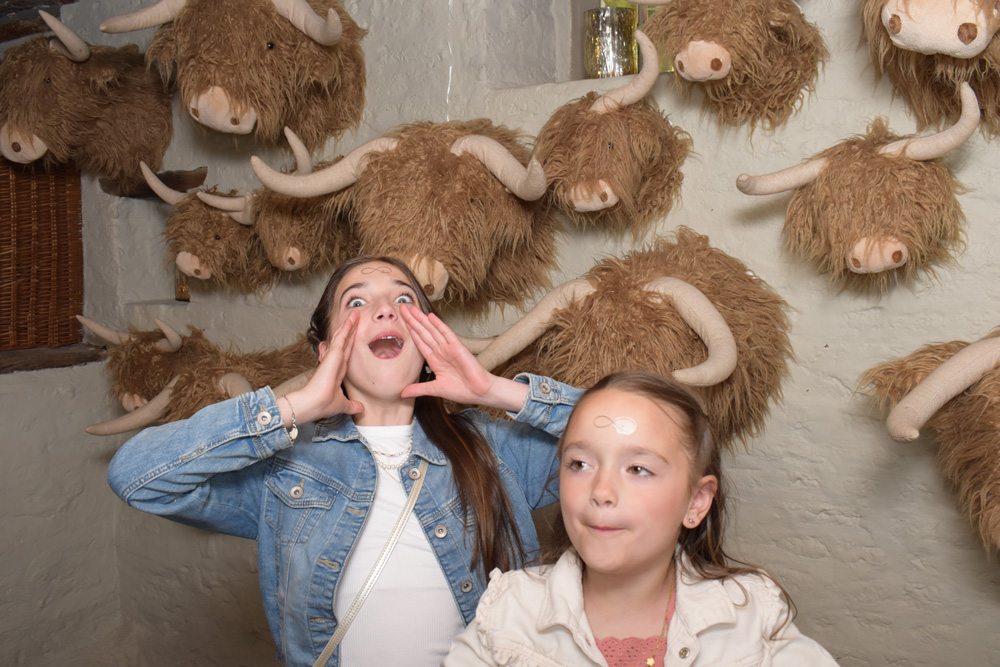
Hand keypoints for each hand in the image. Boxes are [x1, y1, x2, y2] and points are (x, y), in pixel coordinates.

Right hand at [281, 310, 363, 425]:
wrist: (313, 404)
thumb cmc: (323, 405)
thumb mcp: (343, 404)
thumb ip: (352, 405)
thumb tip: (361, 408)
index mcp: (338, 371)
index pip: (346, 354)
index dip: (350, 343)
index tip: (353, 334)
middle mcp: (336, 362)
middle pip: (345, 342)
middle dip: (350, 330)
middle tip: (355, 317)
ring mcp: (334, 357)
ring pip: (343, 337)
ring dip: (349, 325)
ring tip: (355, 313)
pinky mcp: (333, 355)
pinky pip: (341, 338)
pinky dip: (346, 328)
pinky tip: (351, 319)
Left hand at [399, 305, 526, 411]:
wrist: (479, 392)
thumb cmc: (461, 390)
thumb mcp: (435, 389)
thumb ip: (418, 389)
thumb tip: (402, 393)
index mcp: (434, 360)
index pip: (419, 342)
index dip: (410, 331)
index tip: (401, 322)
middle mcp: (440, 351)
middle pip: (423, 332)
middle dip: (412, 321)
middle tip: (402, 308)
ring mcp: (448, 348)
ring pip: (432, 330)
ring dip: (422, 319)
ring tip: (412, 308)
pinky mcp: (458, 347)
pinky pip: (447, 334)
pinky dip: (439, 325)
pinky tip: (431, 316)